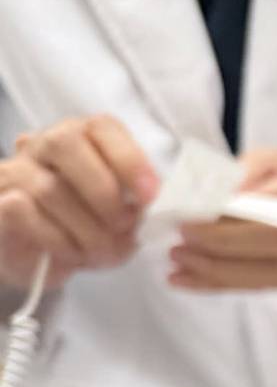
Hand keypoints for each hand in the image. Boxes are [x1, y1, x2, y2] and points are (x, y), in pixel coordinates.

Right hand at [0, 114, 157, 289]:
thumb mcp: (120, 217)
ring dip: (87, 229)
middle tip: (123, 226)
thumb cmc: (84, 229)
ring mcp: (15, 171)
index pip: (102, 127)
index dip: (129, 159)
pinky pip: (24, 211)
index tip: (150, 196)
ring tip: (102, 252)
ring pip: (50, 188)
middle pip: (66, 143)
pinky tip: (71, 253)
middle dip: (104, 191)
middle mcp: (43, 146)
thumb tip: (148, 209)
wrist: (39, 259)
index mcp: (82, 139)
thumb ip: (135, 205)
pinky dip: (58, 239)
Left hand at [169, 147, 276, 292]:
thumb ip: (249, 172)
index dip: (237, 211)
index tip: (194, 213)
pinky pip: (267, 286)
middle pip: (276, 239)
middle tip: (181, 241)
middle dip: (223, 243)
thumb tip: (214, 197)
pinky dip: (226, 284)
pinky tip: (193, 280)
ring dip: (219, 270)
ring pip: (271, 270)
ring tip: (179, 265)